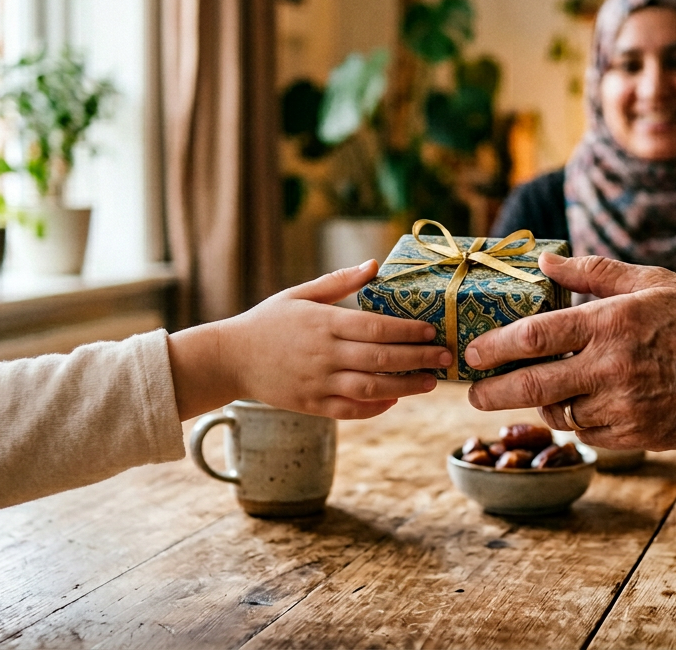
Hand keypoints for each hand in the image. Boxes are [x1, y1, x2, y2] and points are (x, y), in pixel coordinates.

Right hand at [168, 260, 447, 419]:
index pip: (375, 327)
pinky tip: (394, 399)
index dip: (407, 330)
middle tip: (445, 356)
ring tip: (429, 381)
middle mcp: (324, 355)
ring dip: (405, 386)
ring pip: (370, 389)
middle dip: (418, 358)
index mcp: (323, 323)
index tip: (432, 330)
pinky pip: (350, 411)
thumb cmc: (268, 321)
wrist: (230, 358)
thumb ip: (339, 281)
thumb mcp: (299, 294)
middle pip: (380, 359)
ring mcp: (318, 383)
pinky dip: (375, 408)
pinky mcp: (311, 406)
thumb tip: (374, 265)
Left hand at [464, 253, 675, 450]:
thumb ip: (594, 272)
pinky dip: (576, 421)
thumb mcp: (652, 281)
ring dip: (541, 404)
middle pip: (533, 386)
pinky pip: (588, 433)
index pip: (536, 336)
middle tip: (472, 393)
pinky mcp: (637, 436)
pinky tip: (580, 405)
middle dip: (494, 391)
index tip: (472, 353)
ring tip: (536, 390)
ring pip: (560, 413)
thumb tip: (544, 262)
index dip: (495, 346)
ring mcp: (624, 407)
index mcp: (613, 322)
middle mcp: (613, 367)